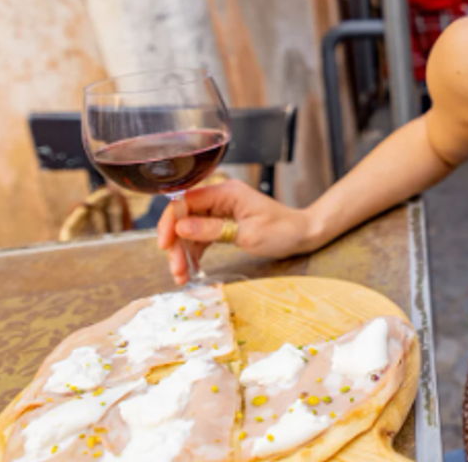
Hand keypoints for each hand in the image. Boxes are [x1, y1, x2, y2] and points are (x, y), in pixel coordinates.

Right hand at [156, 179, 313, 284]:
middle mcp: (220, 197)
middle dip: (176, 243)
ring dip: (183, 252)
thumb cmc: (282, 231)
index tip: (164, 245)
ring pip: (189, 229)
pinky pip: (200, 236)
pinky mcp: (223, 223)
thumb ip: (213, 230)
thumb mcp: (247, 234)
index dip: (170, 222)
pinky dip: (194, 252)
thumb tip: (180, 227)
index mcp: (226, 192)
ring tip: (181, 276)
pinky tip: (191, 269)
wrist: (303, 235)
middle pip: (184, 217)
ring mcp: (221, 210)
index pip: (186, 201)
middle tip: (176, 269)